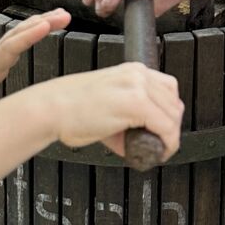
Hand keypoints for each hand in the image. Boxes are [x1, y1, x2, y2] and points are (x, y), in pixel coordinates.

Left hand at [0, 9, 70, 120]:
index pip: (6, 51)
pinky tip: (47, 22)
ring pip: (18, 33)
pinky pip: (17, 37)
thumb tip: (6, 144)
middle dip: (41, 24)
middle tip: (65, 17)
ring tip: (64, 15)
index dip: (26, 38)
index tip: (44, 26)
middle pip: (17, 36)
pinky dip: (34, 28)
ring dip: (41, 22)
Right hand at [46, 63, 183, 160]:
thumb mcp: (108, 103)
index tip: (162, 131)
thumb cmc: (71, 109)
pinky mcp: (136, 104)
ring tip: (155, 149)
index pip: (168, 90)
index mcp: (132, 71)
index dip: (169, 114)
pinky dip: (167, 144)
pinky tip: (156, 152)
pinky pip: (166, 128)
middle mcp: (138, 75)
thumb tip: (142, 135)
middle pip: (174, 103)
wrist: (51, 109)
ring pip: (173, 116)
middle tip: (159, 144)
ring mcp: (138, 87)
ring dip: (169, 137)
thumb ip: (128, 115)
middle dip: (171, 128)